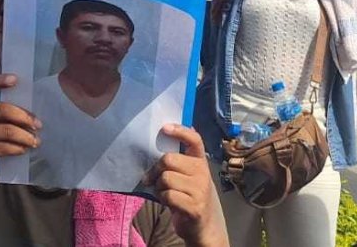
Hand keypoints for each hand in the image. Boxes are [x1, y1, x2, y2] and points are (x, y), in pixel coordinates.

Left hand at [145, 124, 227, 246]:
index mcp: (201, 162)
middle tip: (152, 178)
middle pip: (169, 159)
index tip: (165, 128)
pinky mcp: (194, 206)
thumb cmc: (192, 197)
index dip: (180, 131)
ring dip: (158, 187)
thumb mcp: (191, 176)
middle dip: (155, 170)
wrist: (205, 227)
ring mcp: (200, 190)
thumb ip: (182, 157)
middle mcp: (203, 173)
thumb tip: (169, 129)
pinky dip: (162, 199)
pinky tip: (167, 203)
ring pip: (165, 178)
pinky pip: (167, 195)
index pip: (194, 139)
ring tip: (164, 193)